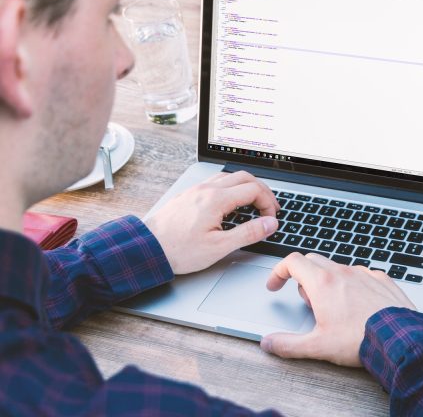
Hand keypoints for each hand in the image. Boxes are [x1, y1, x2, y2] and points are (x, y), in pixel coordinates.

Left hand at [144, 171, 279, 274]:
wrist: (147, 249)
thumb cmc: (179, 250)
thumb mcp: (219, 247)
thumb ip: (248, 233)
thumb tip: (269, 223)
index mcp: (217, 199)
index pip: (253, 190)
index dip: (268, 202)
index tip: (271, 217)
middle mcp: (207, 189)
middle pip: (244, 177)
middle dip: (262, 191)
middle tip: (269, 207)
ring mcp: (197, 189)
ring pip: (230, 176)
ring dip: (246, 186)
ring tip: (254, 203)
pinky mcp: (189, 194)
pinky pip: (216, 181)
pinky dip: (231, 187)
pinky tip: (231, 202)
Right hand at [260, 252, 415, 366]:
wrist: (400, 339)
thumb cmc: (360, 340)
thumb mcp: (318, 346)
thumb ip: (289, 344)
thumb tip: (269, 343)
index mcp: (323, 284)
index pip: (292, 262)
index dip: (279, 271)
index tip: (276, 285)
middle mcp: (343, 273)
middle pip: (313, 261)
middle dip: (303, 278)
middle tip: (308, 303)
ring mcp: (364, 274)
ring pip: (338, 268)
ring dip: (329, 282)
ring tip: (334, 309)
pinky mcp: (382, 280)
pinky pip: (361, 275)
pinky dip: (353, 285)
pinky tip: (358, 305)